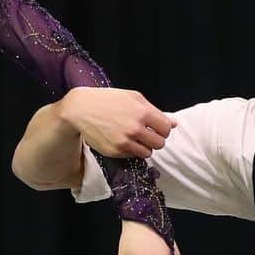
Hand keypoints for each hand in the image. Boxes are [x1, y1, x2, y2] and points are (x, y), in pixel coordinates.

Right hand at [61, 88, 175, 158]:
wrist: (81, 109)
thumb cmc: (108, 100)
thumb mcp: (133, 97)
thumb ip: (155, 111)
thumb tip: (174, 123)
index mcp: (143, 112)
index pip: (167, 129)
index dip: (163, 129)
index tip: (156, 128)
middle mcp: (135, 128)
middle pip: (160, 144)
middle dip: (155, 139)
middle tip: (145, 134)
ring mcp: (125, 142)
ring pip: (147, 153)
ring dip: (144, 147)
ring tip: (134, 138)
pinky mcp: (115, 151)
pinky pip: (132, 156)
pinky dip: (130, 151)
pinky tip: (122, 140)